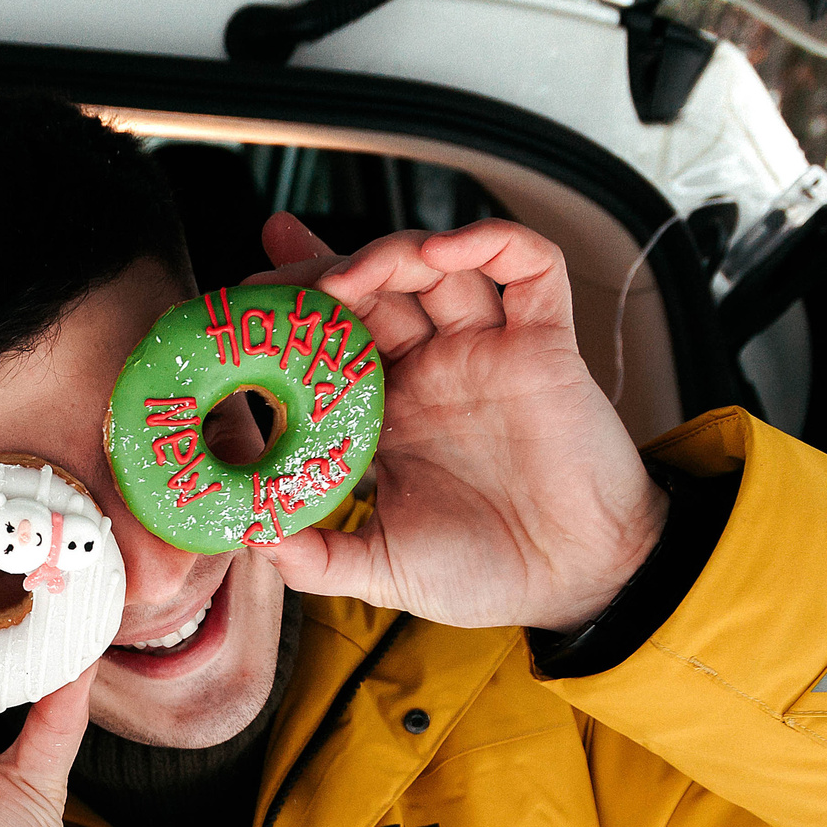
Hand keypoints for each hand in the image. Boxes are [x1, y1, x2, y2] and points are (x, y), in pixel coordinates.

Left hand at [245, 216, 667, 632]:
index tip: (250, 291)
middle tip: (278, 276)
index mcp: (392, 411)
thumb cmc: (487, 574)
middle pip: (376, 289)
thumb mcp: (382, 568)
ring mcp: (489, 351)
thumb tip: (251, 534)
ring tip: (351, 275)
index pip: (336, 338)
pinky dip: (492, 242)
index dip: (296, 306)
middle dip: (324, 269)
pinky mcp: (546, 344)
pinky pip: (531, 268)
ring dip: (393, 253)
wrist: (576, 584)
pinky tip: (448, 252)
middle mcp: (436, 370)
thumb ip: (317, 556)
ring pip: (439, 268)